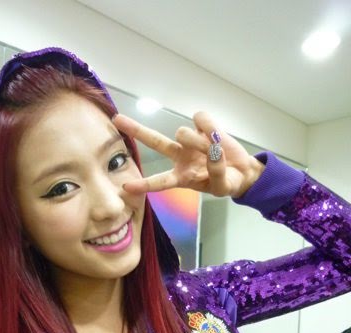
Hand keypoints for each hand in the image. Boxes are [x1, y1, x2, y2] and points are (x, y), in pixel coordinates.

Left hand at [114, 111, 264, 197]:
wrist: (243, 170)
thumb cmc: (227, 181)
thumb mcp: (222, 187)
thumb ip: (216, 173)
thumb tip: (213, 151)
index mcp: (181, 177)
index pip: (159, 182)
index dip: (144, 185)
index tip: (126, 187)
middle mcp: (180, 156)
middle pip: (155, 141)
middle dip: (136, 130)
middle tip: (116, 119)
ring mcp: (189, 140)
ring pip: (183, 132)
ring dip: (199, 142)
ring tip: (214, 151)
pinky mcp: (202, 126)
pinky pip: (201, 119)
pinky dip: (210, 126)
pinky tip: (217, 135)